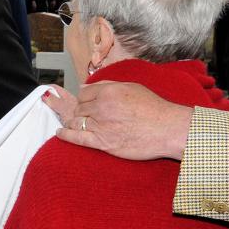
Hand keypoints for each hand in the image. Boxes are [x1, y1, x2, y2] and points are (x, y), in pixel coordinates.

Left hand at [52, 81, 192, 160]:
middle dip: (81, 111)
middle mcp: (102, 107)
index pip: (84, 93)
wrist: (168, 129)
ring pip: (77, 122)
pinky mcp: (104, 143)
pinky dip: (66, 135)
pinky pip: (77, 138)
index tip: (85, 103)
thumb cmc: (154, 108)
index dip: (84, 99)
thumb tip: (85, 86)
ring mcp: (102, 126)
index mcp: (109, 91)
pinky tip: (60, 132)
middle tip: (85, 115)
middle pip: (79, 108)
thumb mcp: (132, 87)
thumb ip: (107, 85)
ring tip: (71, 123)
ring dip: (74, 122)